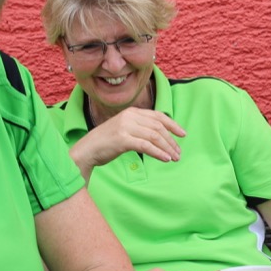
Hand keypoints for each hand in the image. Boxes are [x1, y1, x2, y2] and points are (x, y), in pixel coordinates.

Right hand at [70, 109, 185, 175]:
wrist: (86, 150)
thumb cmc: (106, 143)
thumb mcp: (124, 129)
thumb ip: (139, 128)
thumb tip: (161, 136)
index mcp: (131, 112)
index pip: (158, 116)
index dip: (172, 125)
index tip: (183, 134)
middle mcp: (129, 116)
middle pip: (158, 127)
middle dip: (171, 140)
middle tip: (179, 152)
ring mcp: (125, 127)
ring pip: (154, 136)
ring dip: (167, 148)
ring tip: (174, 158)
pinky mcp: (122, 139)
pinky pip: (146, 146)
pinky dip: (158, 152)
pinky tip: (165, 159)